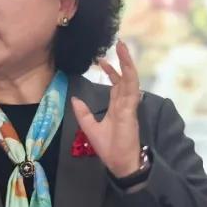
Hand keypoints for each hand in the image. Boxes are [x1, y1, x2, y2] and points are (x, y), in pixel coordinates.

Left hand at [71, 41, 142, 178]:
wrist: (120, 163)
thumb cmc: (109, 148)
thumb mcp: (90, 127)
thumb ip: (83, 113)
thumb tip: (74, 99)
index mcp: (117, 107)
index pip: (116, 84)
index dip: (111, 71)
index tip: (103, 60)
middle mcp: (125, 103)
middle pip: (125, 77)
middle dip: (123, 60)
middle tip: (119, 43)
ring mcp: (129, 106)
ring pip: (131, 79)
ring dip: (128, 63)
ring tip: (124, 48)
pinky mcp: (131, 111)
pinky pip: (132, 91)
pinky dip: (130, 78)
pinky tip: (128, 66)